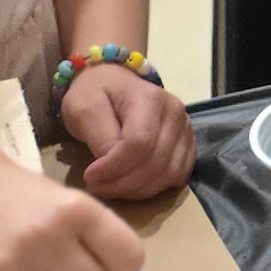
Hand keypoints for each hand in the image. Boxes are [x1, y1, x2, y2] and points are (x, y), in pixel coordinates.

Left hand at [61, 63, 194, 201]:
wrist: (111, 81)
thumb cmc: (94, 93)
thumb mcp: (84, 108)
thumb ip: (100, 136)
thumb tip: (112, 168)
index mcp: (151, 99)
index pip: (140, 144)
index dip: (115, 167)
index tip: (89, 176)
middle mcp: (175, 113)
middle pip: (156, 163)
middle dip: (123, 184)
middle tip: (96, 187)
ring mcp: (185, 129)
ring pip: (168, 174)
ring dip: (137, 190)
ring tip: (110, 187)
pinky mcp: (186, 144)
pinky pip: (176, 176)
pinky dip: (153, 187)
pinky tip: (130, 184)